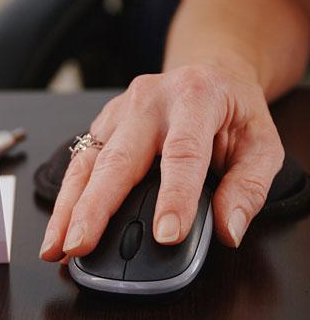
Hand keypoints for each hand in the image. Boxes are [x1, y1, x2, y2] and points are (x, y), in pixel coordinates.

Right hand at [39, 64, 284, 260]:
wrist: (210, 72)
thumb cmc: (234, 111)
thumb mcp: (263, 145)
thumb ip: (249, 189)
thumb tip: (229, 230)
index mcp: (196, 98)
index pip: (182, 152)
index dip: (174, 196)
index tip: (166, 235)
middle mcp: (149, 100)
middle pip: (118, 158)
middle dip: (95, 207)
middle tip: (81, 245)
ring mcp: (118, 112)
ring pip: (87, 163)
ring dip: (68, 209)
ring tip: (58, 247)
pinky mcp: (100, 126)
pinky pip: (78, 165)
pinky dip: (65, 202)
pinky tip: (57, 231)